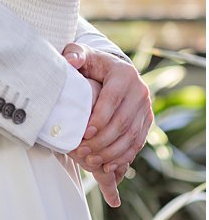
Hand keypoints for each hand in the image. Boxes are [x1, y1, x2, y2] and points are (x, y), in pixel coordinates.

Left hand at [64, 43, 152, 207]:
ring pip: (132, 135)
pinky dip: (124, 156)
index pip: (112, 99)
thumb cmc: (91, 63)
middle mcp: (140, 91)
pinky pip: (138, 142)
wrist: (112, 69)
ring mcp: (146, 107)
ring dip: (113, 152)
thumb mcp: (81, 54)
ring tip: (93, 162)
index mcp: (123, 74)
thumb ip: (74, 54)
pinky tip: (108, 165)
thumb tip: (71, 60)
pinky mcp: (147, 120)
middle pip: (123, 121)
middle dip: (103, 140)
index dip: (99, 118)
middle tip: (84, 152)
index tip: (84, 133)